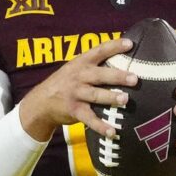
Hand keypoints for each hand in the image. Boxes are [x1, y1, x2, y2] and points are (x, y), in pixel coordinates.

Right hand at [17, 38, 136, 141]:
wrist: (41, 102)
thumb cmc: (66, 82)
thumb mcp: (75, 68)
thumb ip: (94, 64)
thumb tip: (122, 57)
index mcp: (81, 62)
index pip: (99, 51)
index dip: (114, 46)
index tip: (130, 43)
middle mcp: (79, 77)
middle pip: (100, 75)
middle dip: (117, 76)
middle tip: (134, 78)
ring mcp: (76, 94)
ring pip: (95, 95)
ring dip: (110, 97)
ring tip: (125, 100)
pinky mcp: (74, 110)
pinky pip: (89, 119)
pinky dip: (101, 126)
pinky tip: (113, 132)